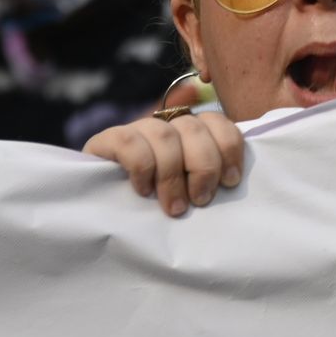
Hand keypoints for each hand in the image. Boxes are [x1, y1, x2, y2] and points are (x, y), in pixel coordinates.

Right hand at [84, 113, 244, 217]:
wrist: (103, 214)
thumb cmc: (158, 209)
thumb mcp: (189, 194)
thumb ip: (207, 182)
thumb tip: (233, 185)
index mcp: (190, 134)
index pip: (216, 121)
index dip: (228, 147)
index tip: (230, 181)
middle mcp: (166, 126)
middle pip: (193, 126)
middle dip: (203, 165)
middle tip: (200, 199)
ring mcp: (137, 130)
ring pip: (164, 134)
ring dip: (173, 174)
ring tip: (174, 208)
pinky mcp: (108, 140)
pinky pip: (130, 142)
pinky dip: (142, 167)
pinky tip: (143, 190)